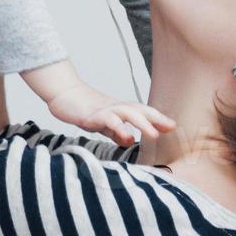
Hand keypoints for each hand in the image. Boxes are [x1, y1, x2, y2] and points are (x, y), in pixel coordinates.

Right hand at [47, 81, 175, 146]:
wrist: (63, 95)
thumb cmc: (83, 109)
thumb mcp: (102, 124)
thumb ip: (115, 132)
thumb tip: (129, 141)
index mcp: (119, 109)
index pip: (142, 112)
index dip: (157, 118)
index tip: (173, 126)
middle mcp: (115, 107)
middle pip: (139, 110)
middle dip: (155, 119)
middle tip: (171, 128)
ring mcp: (104, 110)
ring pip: (127, 114)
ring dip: (142, 123)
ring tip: (154, 134)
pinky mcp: (92, 115)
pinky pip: (107, 121)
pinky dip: (118, 128)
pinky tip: (126, 136)